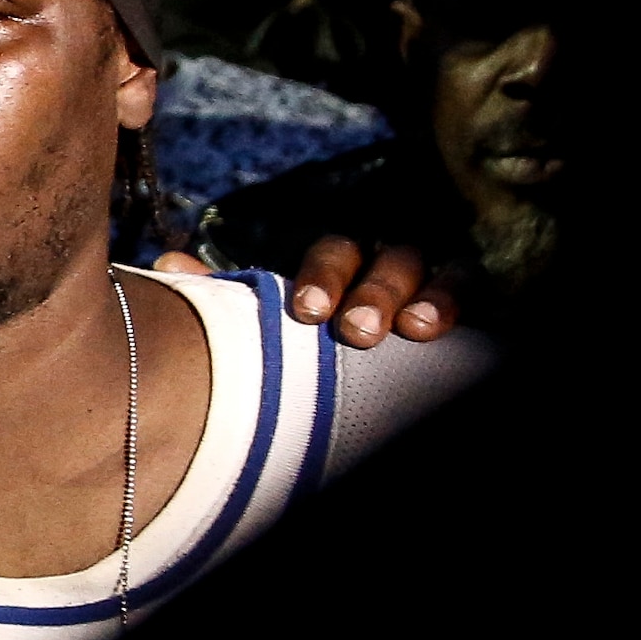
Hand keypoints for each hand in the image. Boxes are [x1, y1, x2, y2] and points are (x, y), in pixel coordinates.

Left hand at [161, 236, 454, 347]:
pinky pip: (470, 290)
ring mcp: (432, 283)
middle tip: (356, 332)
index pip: (335, 255)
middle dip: (374, 292)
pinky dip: (452, 301)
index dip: (324, 277)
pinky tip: (440, 329)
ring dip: (425, 297)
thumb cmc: (309, 337)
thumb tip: (170, 263)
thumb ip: (228, 296)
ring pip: (438, 272)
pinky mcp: (464, 305)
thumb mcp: (273, 319)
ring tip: (413, 330)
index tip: (309, 313)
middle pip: (389, 260)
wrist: (361, 385)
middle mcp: (388, 265)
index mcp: (341, 264)